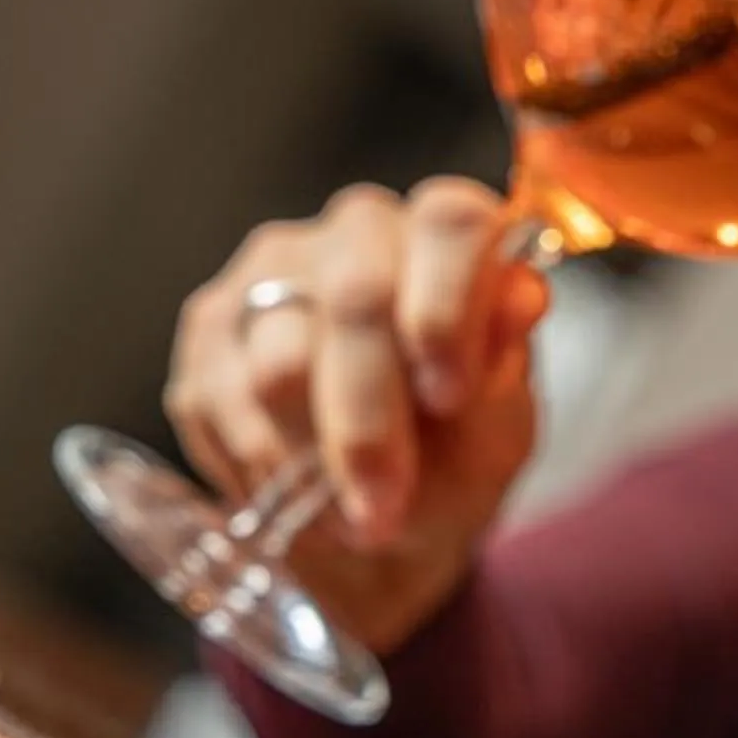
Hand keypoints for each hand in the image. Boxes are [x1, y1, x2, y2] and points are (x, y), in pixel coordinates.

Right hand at [161, 180, 547, 655]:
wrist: (381, 515)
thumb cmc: (455, 456)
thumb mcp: (498, 431)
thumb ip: (505, 368)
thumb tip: (524, 294)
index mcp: (451, 237)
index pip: (452, 222)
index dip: (448, 308)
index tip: (450, 399)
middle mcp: (363, 229)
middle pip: (356, 299)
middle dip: (370, 422)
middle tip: (386, 506)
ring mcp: (277, 267)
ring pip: (282, 362)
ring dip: (316, 460)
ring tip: (352, 514)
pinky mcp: (212, 320)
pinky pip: (224, 398)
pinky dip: (267, 466)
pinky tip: (298, 492)